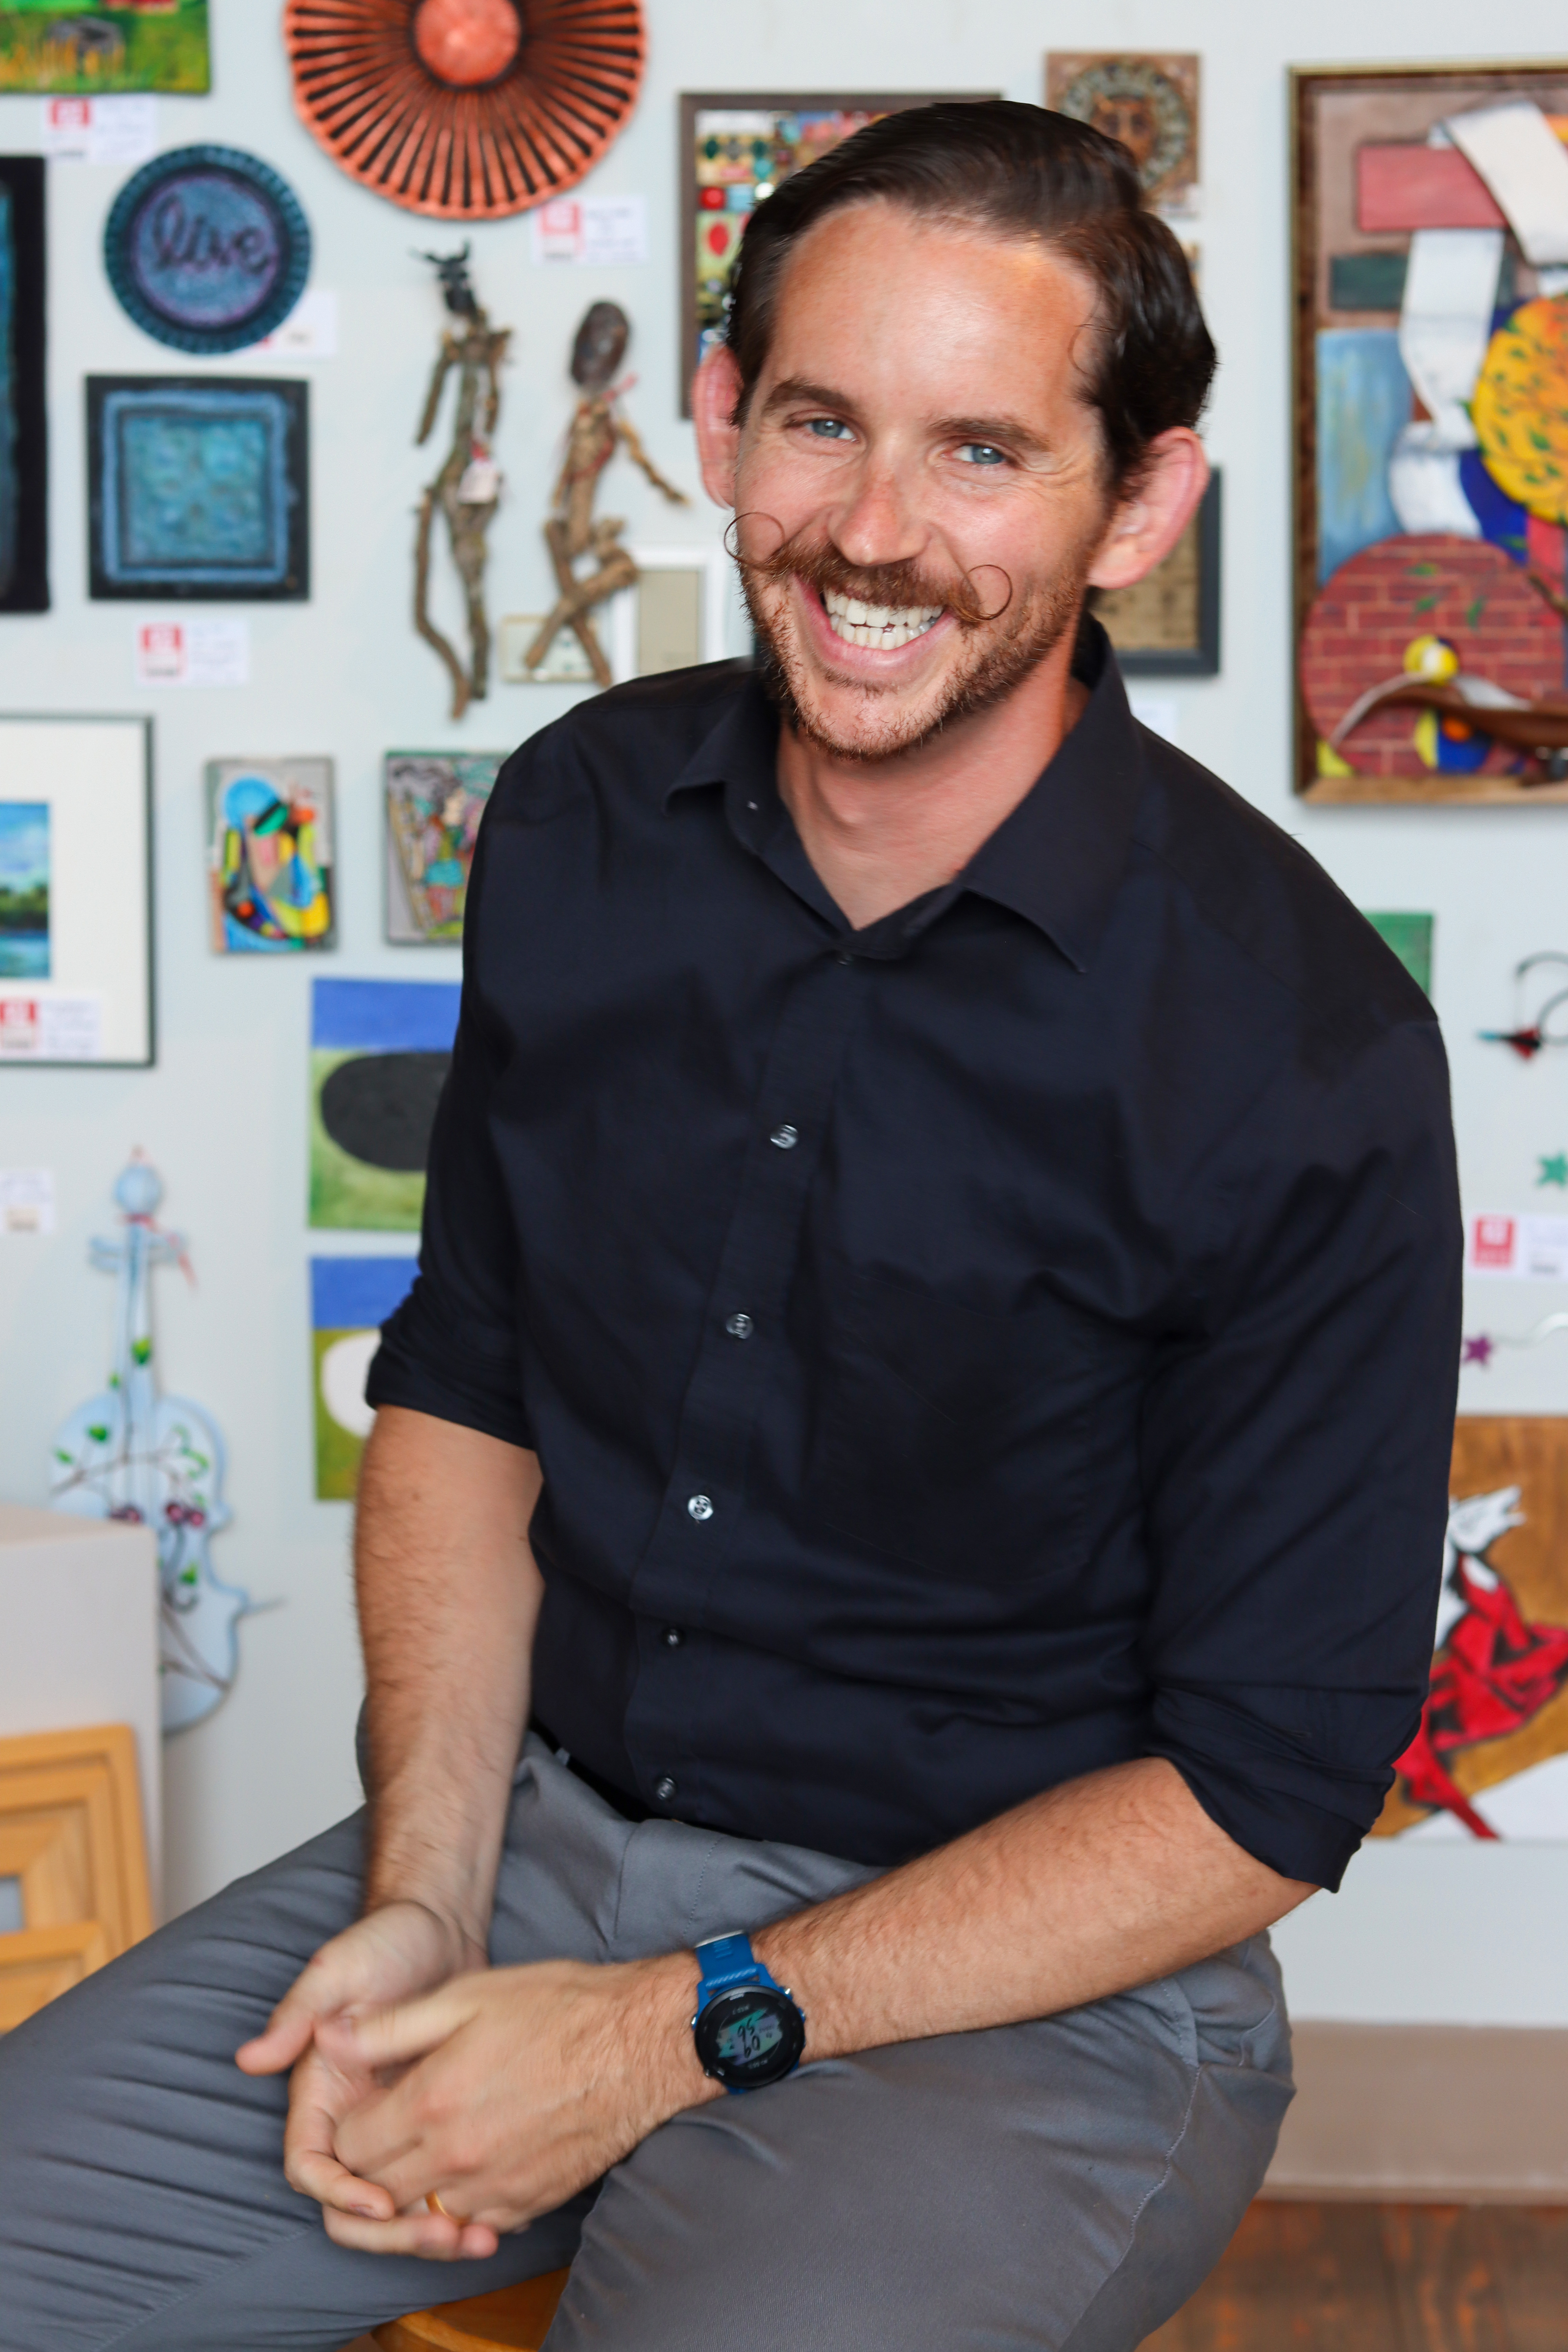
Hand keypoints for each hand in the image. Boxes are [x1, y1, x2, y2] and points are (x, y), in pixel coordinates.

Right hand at [236, 1900, 484, 2244]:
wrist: (441, 1928)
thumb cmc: (383, 1942)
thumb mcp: (338, 1970)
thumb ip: (298, 2014)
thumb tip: (249, 2058)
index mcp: (321, 2095)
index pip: (311, 2167)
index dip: (338, 2193)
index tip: (377, 2204)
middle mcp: (352, 2120)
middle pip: (354, 2204)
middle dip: (391, 2232)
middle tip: (443, 2239)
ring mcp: (395, 2125)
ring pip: (401, 2203)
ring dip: (432, 2228)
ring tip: (479, 2240)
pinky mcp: (437, 2123)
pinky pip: (440, 2181)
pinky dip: (463, 2204)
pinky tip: (502, 2218)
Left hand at [310, 1952, 715, 2259]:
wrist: (638, 2042)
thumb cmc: (557, 2007)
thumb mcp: (465, 1995)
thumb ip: (389, 2027)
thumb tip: (328, 2038)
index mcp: (432, 2101)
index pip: (349, 2146)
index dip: (347, 2127)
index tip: (367, 2105)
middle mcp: (456, 2156)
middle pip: (377, 2188)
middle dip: (371, 2165)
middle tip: (390, 2129)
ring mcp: (493, 2188)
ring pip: (420, 2214)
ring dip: (412, 2190)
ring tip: (428, 2149)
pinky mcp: (526, 2204)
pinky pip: (469, 2224)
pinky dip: (458, 2205)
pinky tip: (471, 2167)